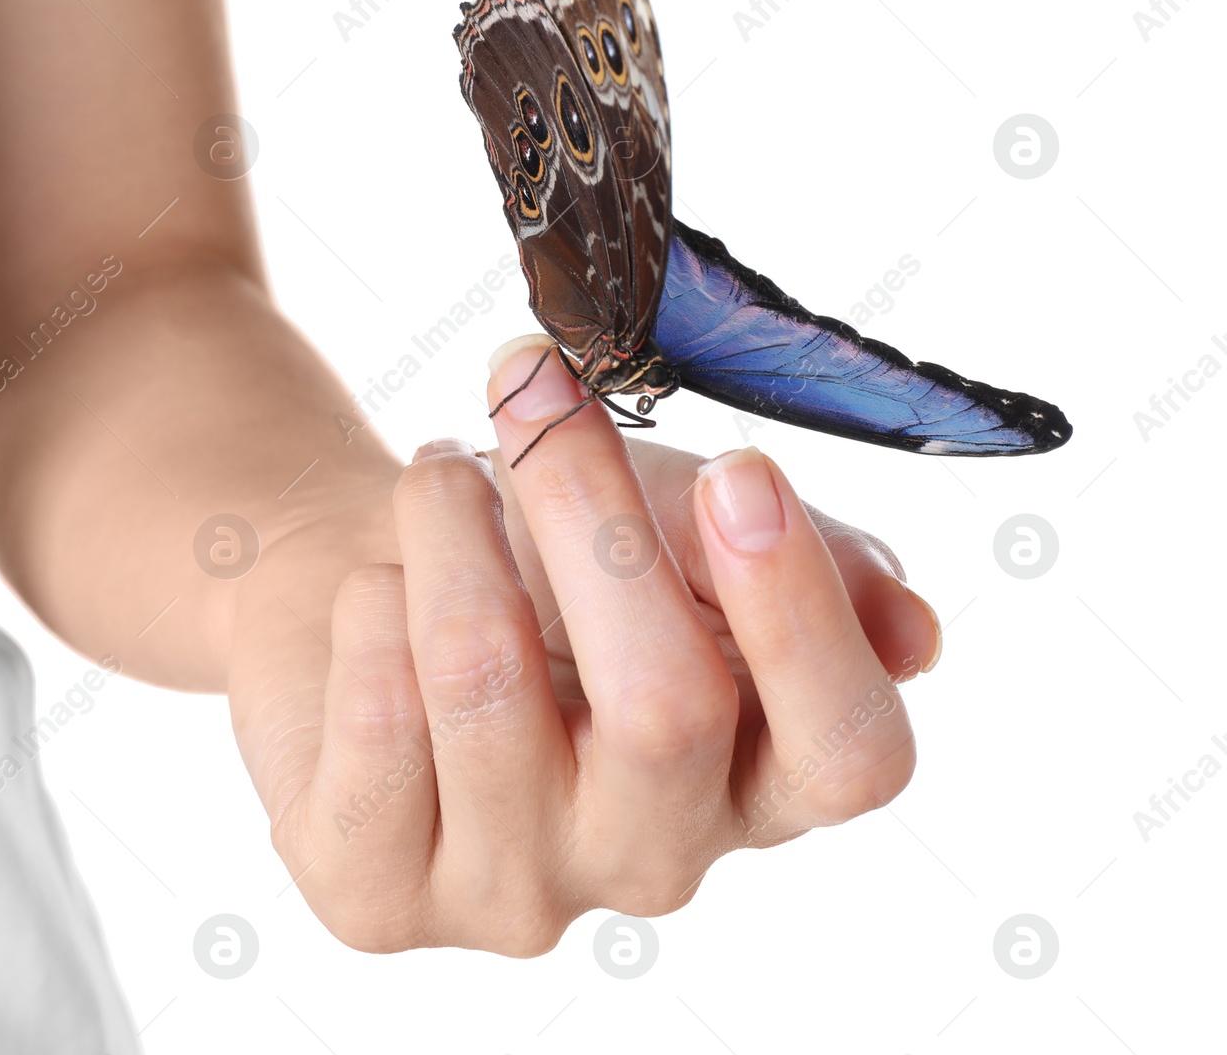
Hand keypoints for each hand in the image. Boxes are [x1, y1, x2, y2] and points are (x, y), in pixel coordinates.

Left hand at [232, 336, 940, 953]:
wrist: (377, 571)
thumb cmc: (546, 551)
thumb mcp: (676, 524)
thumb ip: (798, 560)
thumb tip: (911, 631)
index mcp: (759, 777)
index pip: (849, 752)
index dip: (805, 616)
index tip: (737, 471)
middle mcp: (653, 858)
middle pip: (668, 707)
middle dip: (590, 510)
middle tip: (530, 388)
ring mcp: (514, 893)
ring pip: (488, 686)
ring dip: (452, 528)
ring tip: (439, 473)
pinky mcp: (379, 895)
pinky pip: (375, 723)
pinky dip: (371, 605)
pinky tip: (379, 590)